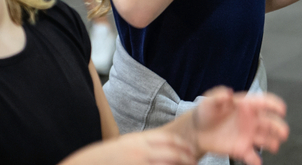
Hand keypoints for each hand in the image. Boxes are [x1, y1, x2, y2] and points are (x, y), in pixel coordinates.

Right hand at [60, 130, 194, 164]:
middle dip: (188, 160)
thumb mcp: (125, 145)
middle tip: (194, 164)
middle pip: (174, 154)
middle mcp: (140, 151)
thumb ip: (143, 144)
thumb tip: (164, 146)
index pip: (170, 139)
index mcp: (138, 140)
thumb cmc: (107, 159)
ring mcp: (139, 164)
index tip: (191, 153)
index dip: (184, 147)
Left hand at [190, 87, 288, 164]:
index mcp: (244, 105)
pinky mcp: (242, 148)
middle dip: (278, 127)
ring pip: (266, 139)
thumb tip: (227, 93)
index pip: (262, 102)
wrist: (197, 131)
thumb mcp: (209, 101)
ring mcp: (248, 135)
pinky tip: (256, 161)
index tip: (282, 109)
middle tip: (283, 132)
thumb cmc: (205, 112)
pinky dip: (256, 160)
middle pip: (269, 122)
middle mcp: (250, 120)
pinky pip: (252, 156)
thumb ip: (218, 96)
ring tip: (274, 146)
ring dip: (272, 142)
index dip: (273, 104)